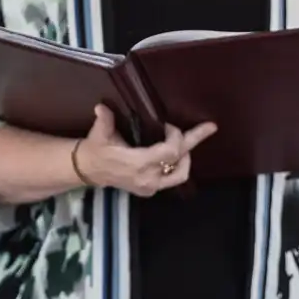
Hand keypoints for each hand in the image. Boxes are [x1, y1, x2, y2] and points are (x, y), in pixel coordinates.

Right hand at [72, 105, 216, 197]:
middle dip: (193, 141)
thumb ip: (104, 120)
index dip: (175, 137)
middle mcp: (148, 178)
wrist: (89, 171)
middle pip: (180, 161)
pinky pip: (172, 180)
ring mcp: (150, 187)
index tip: (168, 125)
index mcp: (137, 164)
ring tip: (188, 143)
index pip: (169, 152)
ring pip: (181, 174)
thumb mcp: (98, 134)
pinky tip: (177, 154)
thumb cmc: (95, 150)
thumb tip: (102, 107)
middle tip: (209, 127)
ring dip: (186, 157)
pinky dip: (177, 166)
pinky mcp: (150, 191)